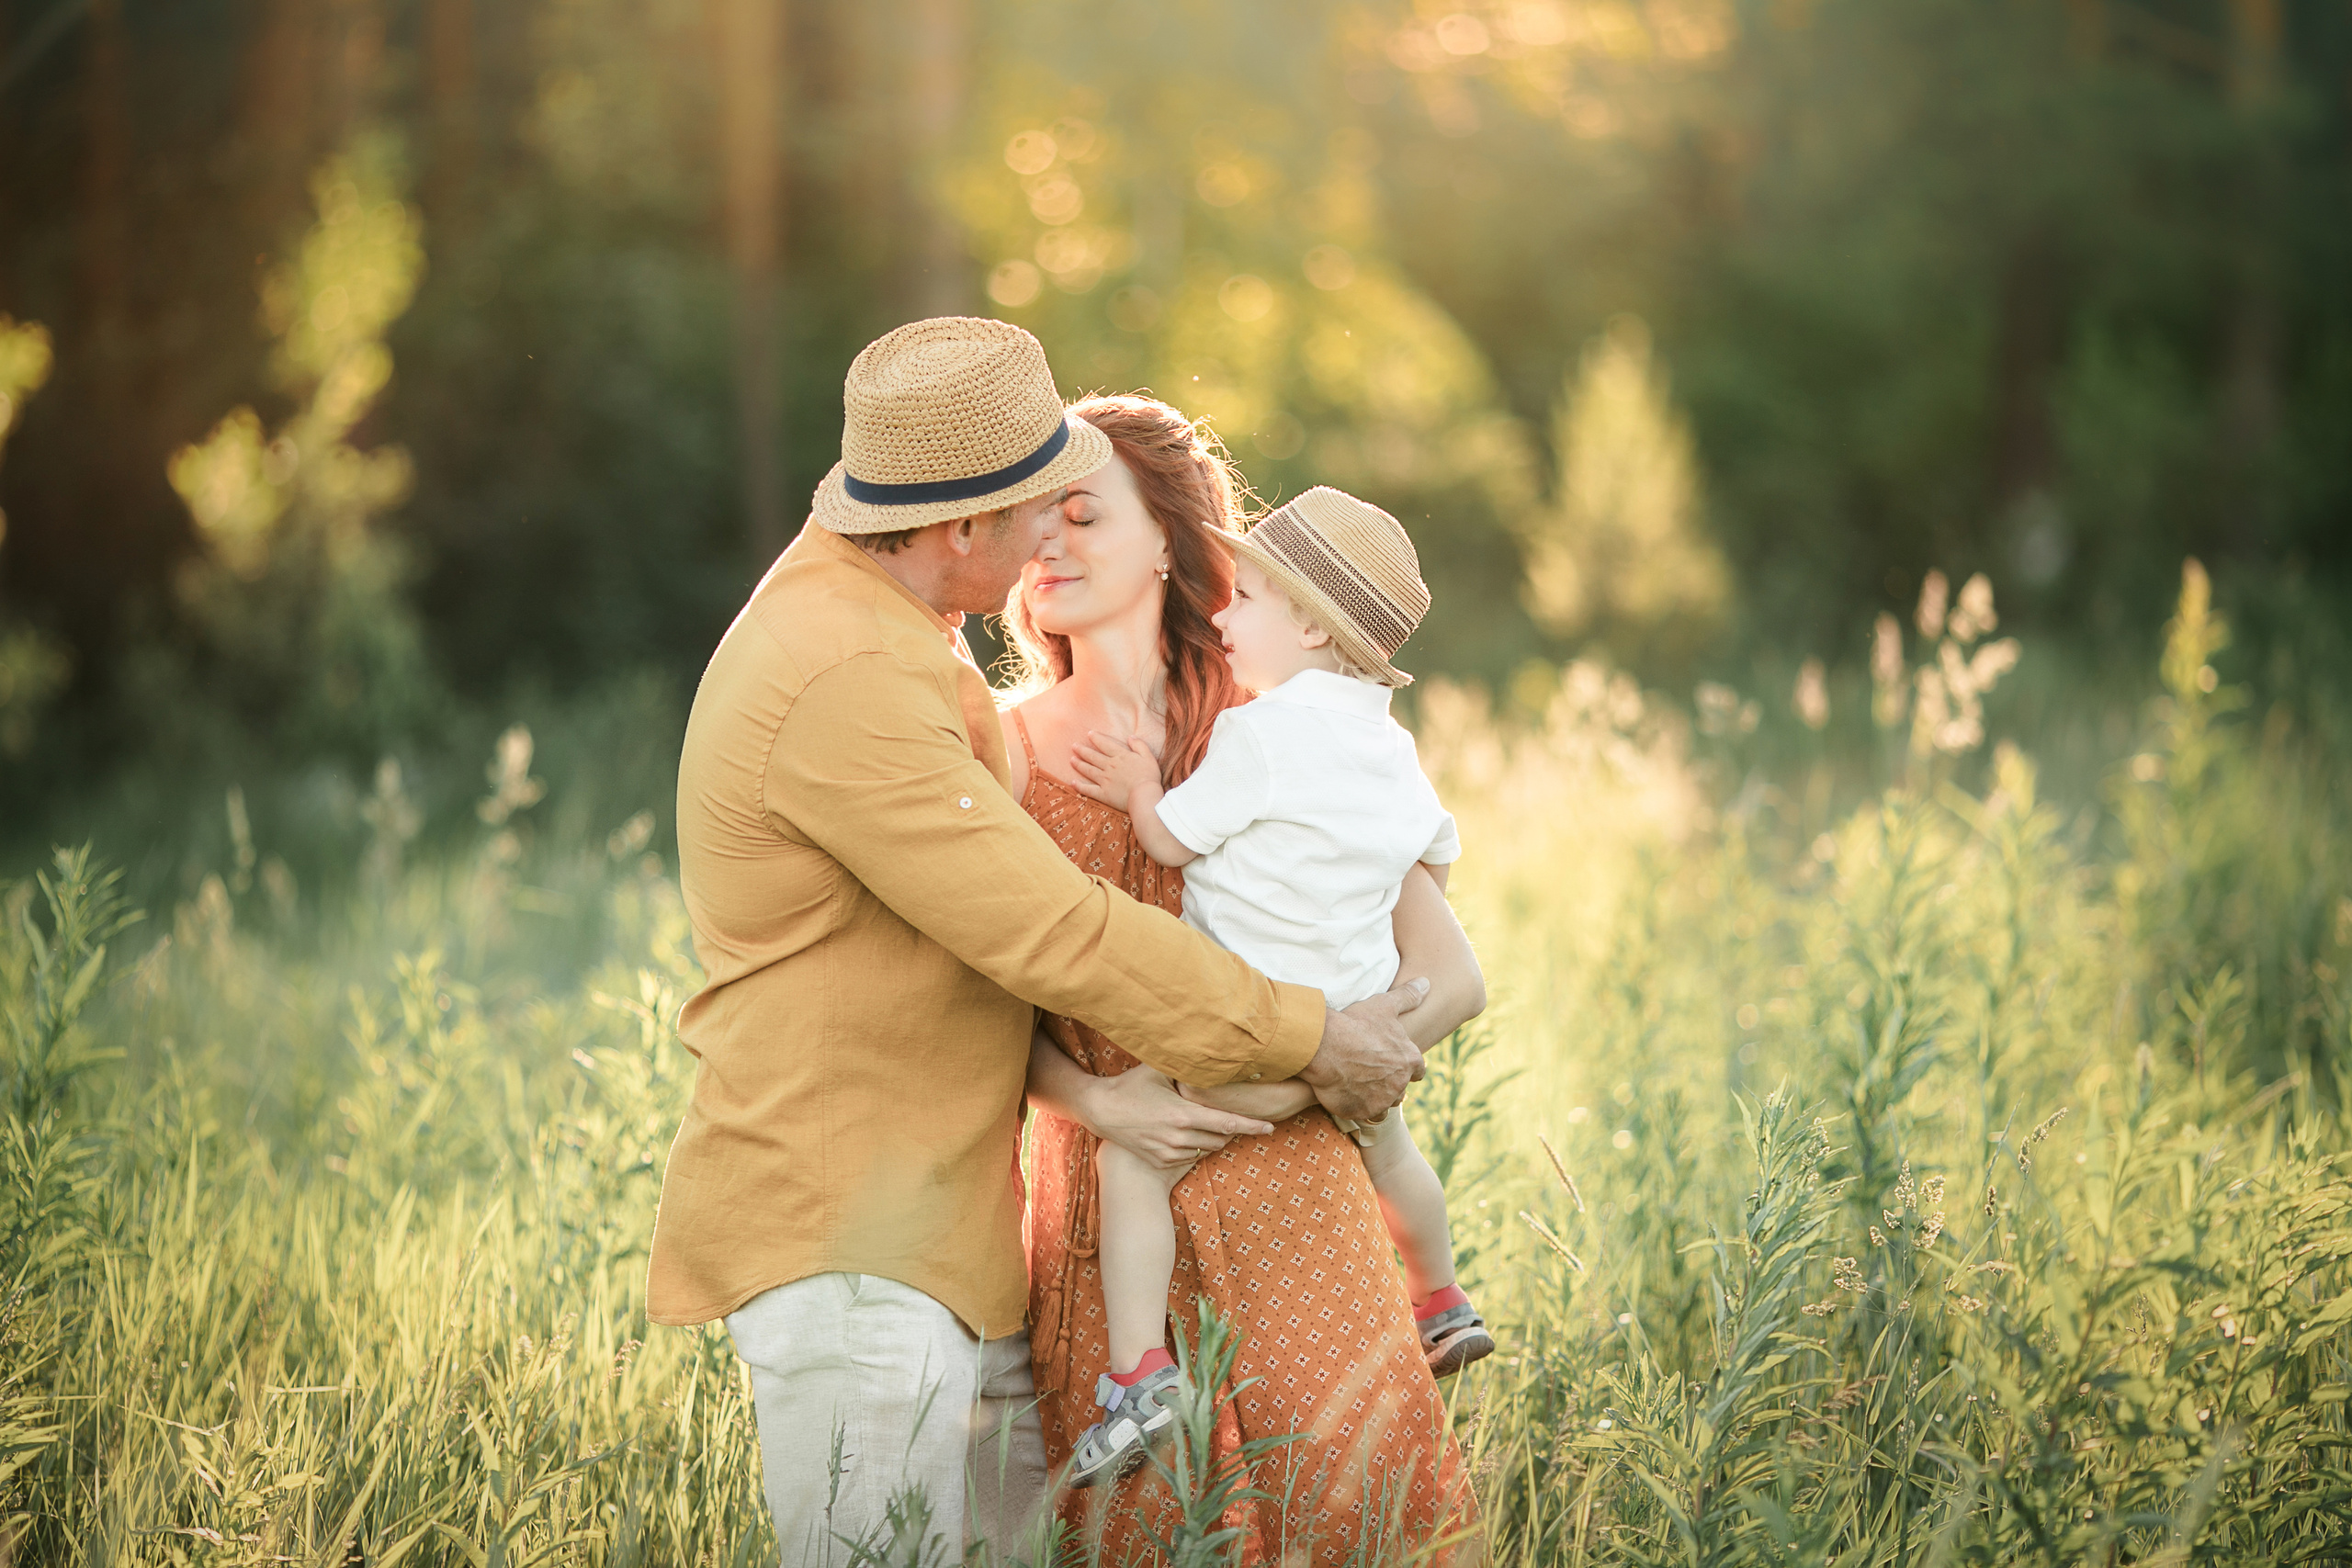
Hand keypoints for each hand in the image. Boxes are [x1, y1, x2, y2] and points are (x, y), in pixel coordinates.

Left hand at [1069, 730, 1161, 812]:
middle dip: (1082, 750)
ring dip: (1079, 764)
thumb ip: (1139, 745)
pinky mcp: (1102, 793)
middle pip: (1093, 756)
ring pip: (1088, 770)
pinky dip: (1079, 786)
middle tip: (1074, 746)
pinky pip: (1088, 789)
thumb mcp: (1148, 757)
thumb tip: (1130, 737)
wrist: (1144, 795)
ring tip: (1072, 760)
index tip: (1089, 734)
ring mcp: (1104, 780)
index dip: (1096, 738)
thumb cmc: (1149, 776)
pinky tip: (1073, 783)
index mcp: (1120, 757)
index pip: (1105, 745)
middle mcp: (1109, 766)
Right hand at [1086, 1064, 1274, 1172]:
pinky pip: (1190, 1156)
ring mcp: (1170, 1152)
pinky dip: (1194, 1145)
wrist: (1102, 1112)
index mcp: (1183, 1113)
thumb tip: (1208, 1042)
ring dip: (1212, 1137)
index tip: (1270, 1126)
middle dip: (1230, 1129)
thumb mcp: (1158, 1069)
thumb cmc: (1131, 1086)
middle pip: (1221, 1138)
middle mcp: (1179, 1137)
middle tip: (1228, 1114)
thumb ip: (1185, 1062)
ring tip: (1202, 1120)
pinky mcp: (1162, 1161)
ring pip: (1206, 1149)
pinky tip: (1184, 1131)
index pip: (1227, 1122)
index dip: (1252, 1125)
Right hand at [1299, 978, 1429, 1122]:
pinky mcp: (1363, 1111)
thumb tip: (1426, 983)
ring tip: (1359, 1085)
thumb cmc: (1355, 1024)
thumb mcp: (1384, 1006)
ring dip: (1376, 1097)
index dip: (1407, 1067)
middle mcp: (1400, 1082)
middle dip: (1390, 1083)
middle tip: (1371, 1073)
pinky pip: (1366, 1114)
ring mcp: (1382, 1099)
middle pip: (1400, 1089)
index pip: (1418, 1070)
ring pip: (1385, 1104)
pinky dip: (1360, 1107)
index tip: (1393, 1063)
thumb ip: (1408, 997)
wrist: (1324, 1046)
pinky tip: (1348, 1094)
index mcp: (1410, 1059)